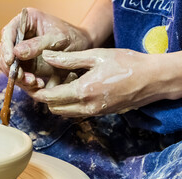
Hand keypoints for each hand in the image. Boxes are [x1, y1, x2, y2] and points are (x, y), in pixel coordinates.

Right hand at [0, 8, 90, 90]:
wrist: (82, 49)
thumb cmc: (73, 38)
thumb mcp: (58, 39)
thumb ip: (38, 45)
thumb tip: (17, 52)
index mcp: (26, 21)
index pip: (8, 32)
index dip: (6, 47)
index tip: (11, 61)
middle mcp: (20, 35)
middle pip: (5, 51)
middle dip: (12, 66)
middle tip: (23, 77)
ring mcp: (21, 51)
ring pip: (9, 65)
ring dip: (18, 76)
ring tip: (34, 82)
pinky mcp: (25, 64)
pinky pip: (18, 75)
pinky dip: (25, 82)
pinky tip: (37, 84)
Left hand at [31, 48, 164, 116]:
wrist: (152, 79)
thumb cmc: (127, 64)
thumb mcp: (96, 56)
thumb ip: (68, 59)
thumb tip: (47, 56)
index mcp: (83, 92)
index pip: (51, 98)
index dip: (38, 93)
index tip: (33, 85)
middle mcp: (87, 107)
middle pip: (55, 109)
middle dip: (45, 99)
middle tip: (43, 85)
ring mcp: (94, 113)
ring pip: (65, 113)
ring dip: (57, 103)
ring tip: (58, 86)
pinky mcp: (100, 114)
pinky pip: (77, 113)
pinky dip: (69, 105)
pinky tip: (73, 90)